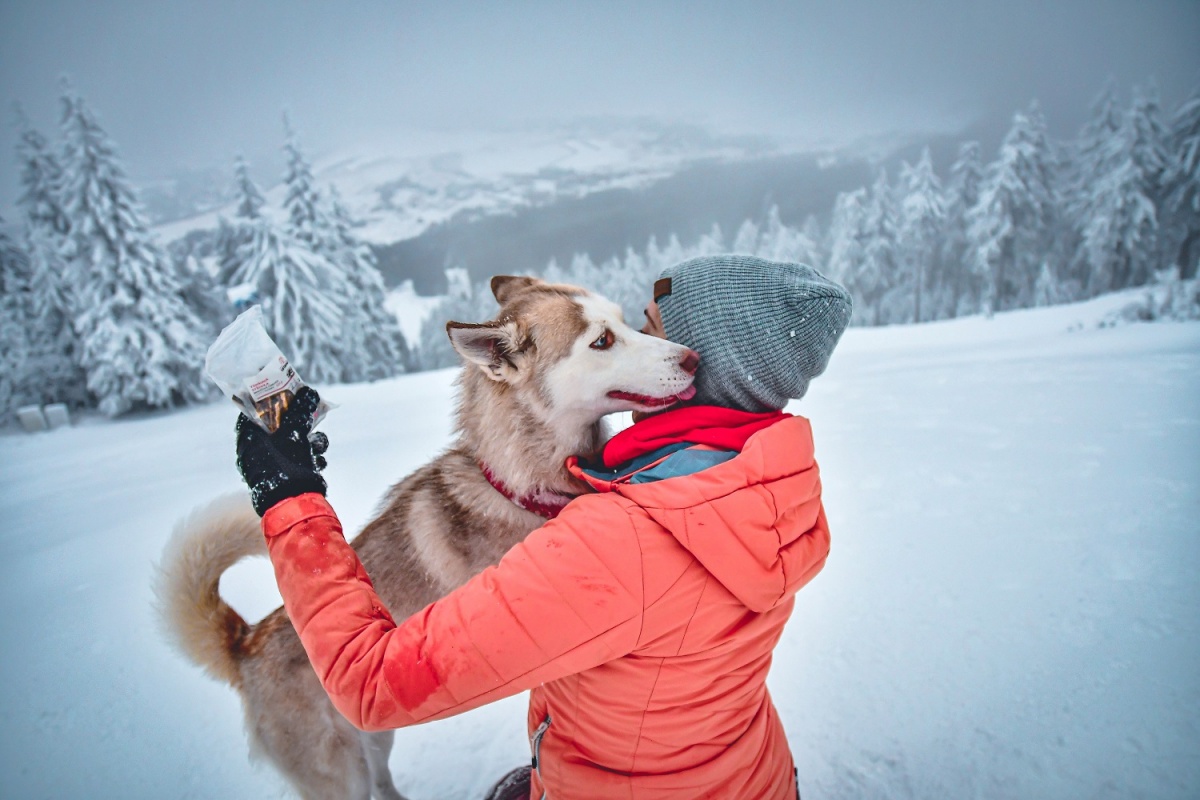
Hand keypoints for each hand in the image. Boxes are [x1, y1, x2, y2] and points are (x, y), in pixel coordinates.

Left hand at [236, 386, 329, 515]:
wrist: (294, 505)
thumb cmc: (285, 466)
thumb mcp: (293, 432)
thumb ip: (299, 410)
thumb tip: (308, 391)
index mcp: (248, 442)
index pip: (252, 413)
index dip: (267, 400)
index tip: (284, 391)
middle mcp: (256, 453)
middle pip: (276, 426)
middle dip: (297, 420)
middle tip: (309, 411)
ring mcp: (272, 466)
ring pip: (292, 442)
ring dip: (310, 440)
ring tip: (317, 444)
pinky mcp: (288, 477)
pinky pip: (300, 458)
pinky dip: (311, 457)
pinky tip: (318, 461)